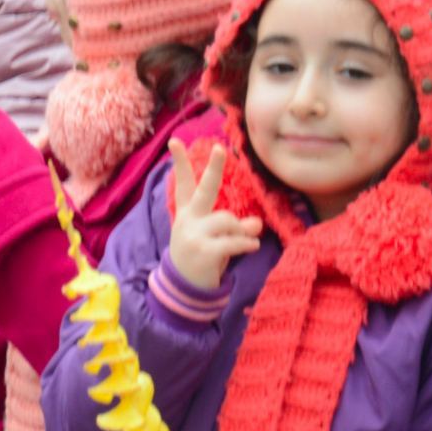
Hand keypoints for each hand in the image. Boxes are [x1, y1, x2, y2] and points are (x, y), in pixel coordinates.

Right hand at [167, 140, 262, 290]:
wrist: (184, 289)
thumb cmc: (201, 257)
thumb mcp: (215, 239)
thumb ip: (234, 226)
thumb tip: (256, 223)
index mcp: (187, 213)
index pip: (183, 184)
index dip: (180, 163)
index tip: (175, 141)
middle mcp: (188, 220)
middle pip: (204, 189)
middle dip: (213, 169)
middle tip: (220, 150)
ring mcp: (194, 235)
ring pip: (227, 219)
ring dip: (241, 230)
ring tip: (246, 240)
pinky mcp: (204, 252)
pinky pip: (233, 241)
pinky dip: (247, 243)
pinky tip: (253, 246)